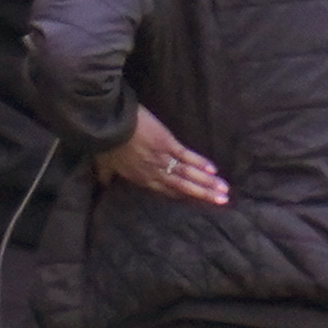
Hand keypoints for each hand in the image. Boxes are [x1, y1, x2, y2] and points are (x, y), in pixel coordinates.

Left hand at [99, 106, 230, 205]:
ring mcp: (162, 159)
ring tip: (224, 190)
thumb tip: (102, 183)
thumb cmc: (104, 143)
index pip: (166, 191)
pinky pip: (187, 157)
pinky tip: (214, 170)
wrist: (107, 125)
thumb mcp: (103, 163)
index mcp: (140, 178)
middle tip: (223, 201)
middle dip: (203, 194)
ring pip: (188, 174)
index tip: (198, 202)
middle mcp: (154, 173)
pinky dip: (200, 163)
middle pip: (182, 186)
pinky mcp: (167, 144)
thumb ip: (105, 175)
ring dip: (207, 182)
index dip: (183, 196)